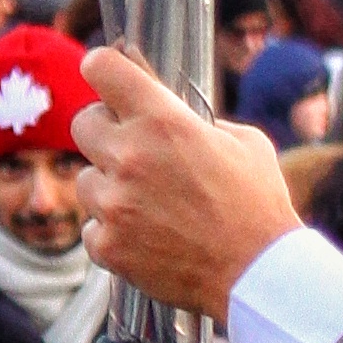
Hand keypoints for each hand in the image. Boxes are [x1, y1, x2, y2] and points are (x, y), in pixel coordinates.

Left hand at [74, 45, 299, 320]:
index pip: (103, 68)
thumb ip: (197, 120)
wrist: (259, 275)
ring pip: (86, 182)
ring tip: (149, 207)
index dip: (103, 68)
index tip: (106, 76)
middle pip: (83, 123)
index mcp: (163, 119)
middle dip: (106, 133)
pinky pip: (92, 229)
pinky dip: (114, 233)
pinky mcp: (108, 246)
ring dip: (109, 189)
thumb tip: (169, 111)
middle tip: (133, 152)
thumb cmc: (258, 206)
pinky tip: (147, 238)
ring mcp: (114, 204)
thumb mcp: (244, 142)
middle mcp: (130, 156)